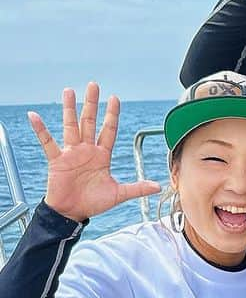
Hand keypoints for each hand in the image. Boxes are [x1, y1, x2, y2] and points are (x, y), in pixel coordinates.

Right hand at [29, 83, 159, 222]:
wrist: (73, 212)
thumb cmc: (94, 202)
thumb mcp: (118, 194)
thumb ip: (137, 188)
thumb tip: (158, 187)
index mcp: (102, 155)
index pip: (109, 130)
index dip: (112, 115)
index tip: (115, 98)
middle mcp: (87, 150)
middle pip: (90, 122)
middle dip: (92, 104)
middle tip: (94, 85)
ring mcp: (71, 153)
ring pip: (71, 126)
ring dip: (70, 109)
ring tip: (69, 91)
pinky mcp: (57, 160)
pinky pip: (48, 142)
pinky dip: (41, 130)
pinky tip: (34, 116)